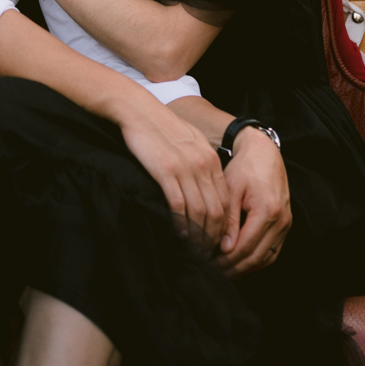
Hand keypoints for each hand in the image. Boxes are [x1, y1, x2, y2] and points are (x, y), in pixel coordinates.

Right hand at [120, 105, 229, 249]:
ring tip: (194, 251)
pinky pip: (178, 204)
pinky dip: (181, 223)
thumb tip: (205, 192)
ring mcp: (185, 168)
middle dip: (213, 237)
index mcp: (212, 160)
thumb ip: (202, 165)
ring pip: (199, 211)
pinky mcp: (166, 171)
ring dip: (198, 235)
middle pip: (216, 211)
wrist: (140, 111)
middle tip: (207, 255)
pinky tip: (180, 235)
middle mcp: (203, 165)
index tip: (217, 243)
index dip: (223, 227)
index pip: (225, 202)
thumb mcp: (191, 144)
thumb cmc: (162, 129)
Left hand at [219, 128, 291, 273]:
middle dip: (233, 268)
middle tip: (211, 272)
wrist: (265, 153)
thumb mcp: (231, 189)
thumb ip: (229, 220)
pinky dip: (256, 261)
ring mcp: (285, 225)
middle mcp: (281, 221)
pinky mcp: (285, 225)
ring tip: (223, 271)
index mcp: (267, 210)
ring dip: (245, 268)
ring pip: (266, 259)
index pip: (245, 247)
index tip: (207, 263)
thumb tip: (224, 248)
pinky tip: (239, 263)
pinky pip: (272, 252)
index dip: (226, 260)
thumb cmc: (244, 168)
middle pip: (256, 257)